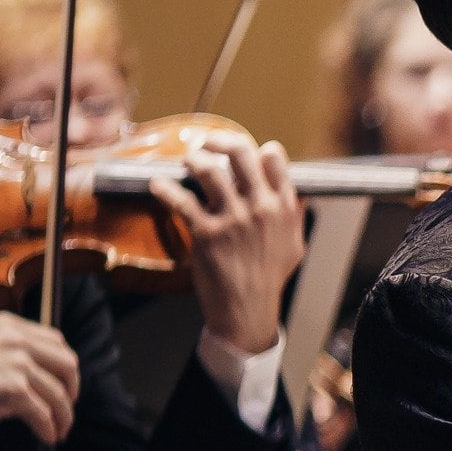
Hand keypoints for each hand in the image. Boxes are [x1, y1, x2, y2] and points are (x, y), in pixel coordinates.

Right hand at [0, 311, 79, 444]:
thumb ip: (12, 359)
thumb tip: (54, 383)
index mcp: (7, 325)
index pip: (56, 342)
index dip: (66, 368)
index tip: (67, 387)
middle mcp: (14, 338)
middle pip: (66, 365)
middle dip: (71, 392)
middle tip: (65, 413)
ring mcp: (14, 360)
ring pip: (57, 392)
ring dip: (63, 416)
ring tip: (59, 431)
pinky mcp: (12, 385)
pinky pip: (42, 410)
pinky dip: (48, 426)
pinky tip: (48, 436)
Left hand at [148, 133, 304, 354]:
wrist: (248, 309)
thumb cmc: (270, 278)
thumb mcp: (294, 244)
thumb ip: (292, 215)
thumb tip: (292, 193)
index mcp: (283, 207)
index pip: (273, 157)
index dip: (255, 148)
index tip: (242, 151)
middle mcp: (260, 207)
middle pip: (240, 153)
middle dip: (218, 141)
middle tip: (206, 144)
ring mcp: (232, 219)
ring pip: (207, 170)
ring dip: (193, 160)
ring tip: (186, 162)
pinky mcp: (206, 233)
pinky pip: (180, 200)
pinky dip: (163, 189)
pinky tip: (157, 185)